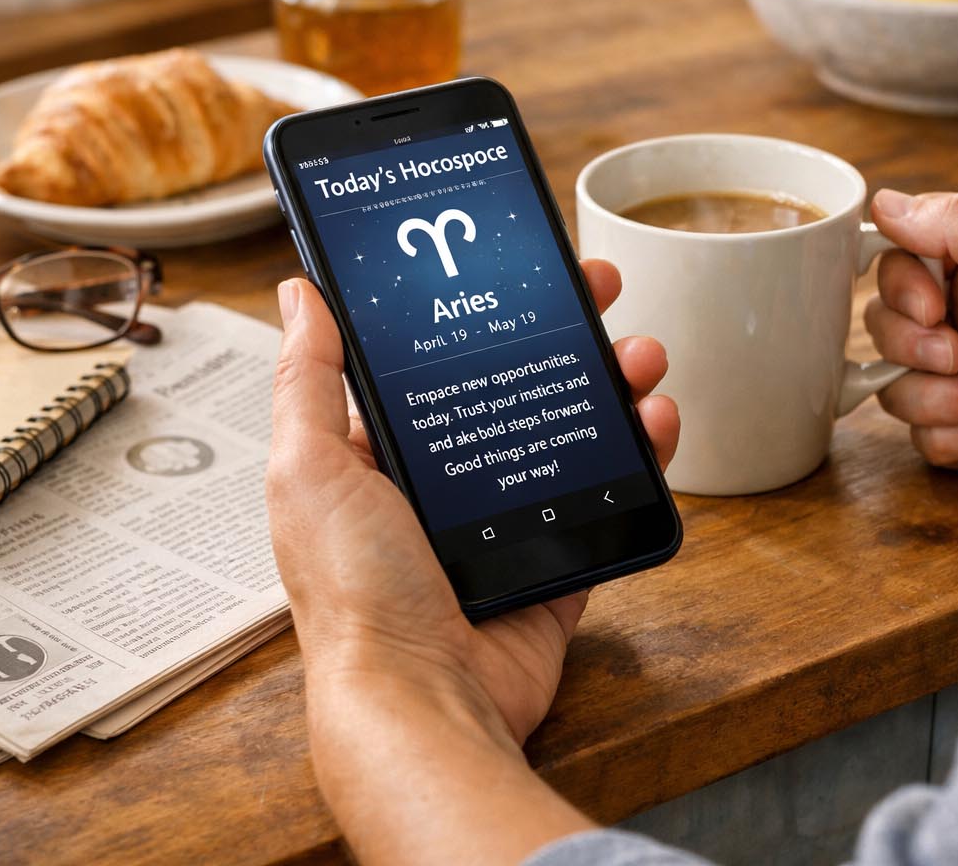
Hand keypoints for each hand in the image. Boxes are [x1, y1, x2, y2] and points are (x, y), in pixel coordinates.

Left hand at [265, 261, 678, 751]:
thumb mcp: (310, 469)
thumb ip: (308, 381)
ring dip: (615, 380)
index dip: (484, 305)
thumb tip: (300, 291)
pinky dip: (642, 452)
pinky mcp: (559, 559)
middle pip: (520, 380)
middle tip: (601, 287)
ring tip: (641, 355)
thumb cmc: (353, 593)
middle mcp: (448, 481)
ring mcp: (507, 519)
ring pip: (574, 428)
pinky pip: (610, 493)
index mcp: (385, 452)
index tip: (521, 262)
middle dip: (566, 328)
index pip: (443, 357)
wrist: (421, 696)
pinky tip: (657, 419)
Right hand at [865, 190, 957, 496]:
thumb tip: (884, 202)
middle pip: (886, 325)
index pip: (900, 263)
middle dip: (913, 344)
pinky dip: (957, 434)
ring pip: (896, 386)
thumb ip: (954, 221)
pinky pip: (922, 437)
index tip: (932, 304)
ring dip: (940, 396)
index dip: (900, 286)